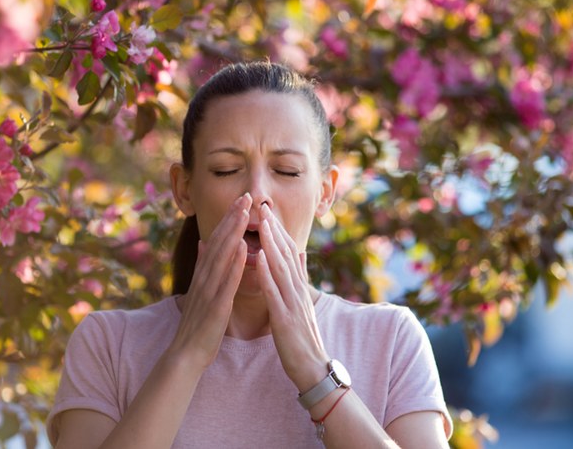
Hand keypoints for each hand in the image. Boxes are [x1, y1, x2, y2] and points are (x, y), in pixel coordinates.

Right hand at [169, 193, 251, 368]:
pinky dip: (234, 263)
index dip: (229, 219)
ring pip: (222, 255)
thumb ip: (203, 267)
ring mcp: (208, 290)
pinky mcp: (215, 305)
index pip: (218, 241)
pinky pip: (226, 281)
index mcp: (204, 274)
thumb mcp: (200, 291)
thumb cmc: (198, 325)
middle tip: (247, 195)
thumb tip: (204, 244)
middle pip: (220, 241)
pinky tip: (243, 247)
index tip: (242, 200)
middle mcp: (204, 277)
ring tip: (245, 211)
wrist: (186, 354)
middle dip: (233, 217)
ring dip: (234, 231)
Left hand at [256, 203, 329, 391]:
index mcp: (299, 286)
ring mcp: (293, 303)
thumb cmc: (303, 336)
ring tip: (261, 223)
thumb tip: (300, 253)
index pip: (288, 252)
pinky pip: (274, 292)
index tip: (267, 210)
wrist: (313, 367)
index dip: (278, 230)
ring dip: (271, 243)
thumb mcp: (302, 302)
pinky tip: (259, 258)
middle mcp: (298, 290)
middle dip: (274, 229)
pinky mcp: (284, 318)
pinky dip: (267, 273)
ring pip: (281, 267)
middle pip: (286, 254)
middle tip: (263, 205)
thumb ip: (299, 277)